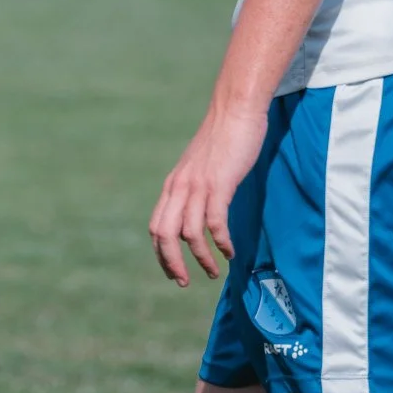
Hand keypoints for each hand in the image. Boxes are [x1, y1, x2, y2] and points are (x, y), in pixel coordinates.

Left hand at [148, 101, 268, 286]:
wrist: (235, 109)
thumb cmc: (222, 138)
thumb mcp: (199, 166)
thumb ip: (194, 186)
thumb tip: (197, 209)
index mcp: (173, 184)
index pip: (156, 227)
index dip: (161, 255)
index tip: (174, 272)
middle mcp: (180, 186)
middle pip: (164, 236)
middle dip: (172, 264)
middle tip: (185, 282)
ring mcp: (198, 185)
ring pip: (189, 234)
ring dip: (201, 258)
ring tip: (214, 272)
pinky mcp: (219, 183)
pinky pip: (215, 222)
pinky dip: (220, 242)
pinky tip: (230, 251)